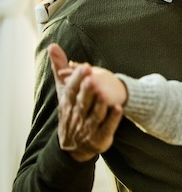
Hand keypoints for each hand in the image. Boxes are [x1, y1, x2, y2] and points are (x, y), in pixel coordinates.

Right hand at [48, 44, 122, 161]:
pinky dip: (113, 119)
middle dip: (87, 90)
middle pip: (82, 102)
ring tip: (105, 93)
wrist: (73, 146)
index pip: (72, 90)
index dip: (78, 79)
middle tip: (93, 78)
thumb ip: (60, 69)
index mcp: (68, 103)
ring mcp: (88, 127)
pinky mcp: (100, 136)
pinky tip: (119, 108)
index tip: (86, 66)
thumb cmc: (70, 110)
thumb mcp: (64, 91)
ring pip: (94, 115)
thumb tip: (51, 45)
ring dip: (99, 104)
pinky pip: (107, 127)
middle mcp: (77, 114)